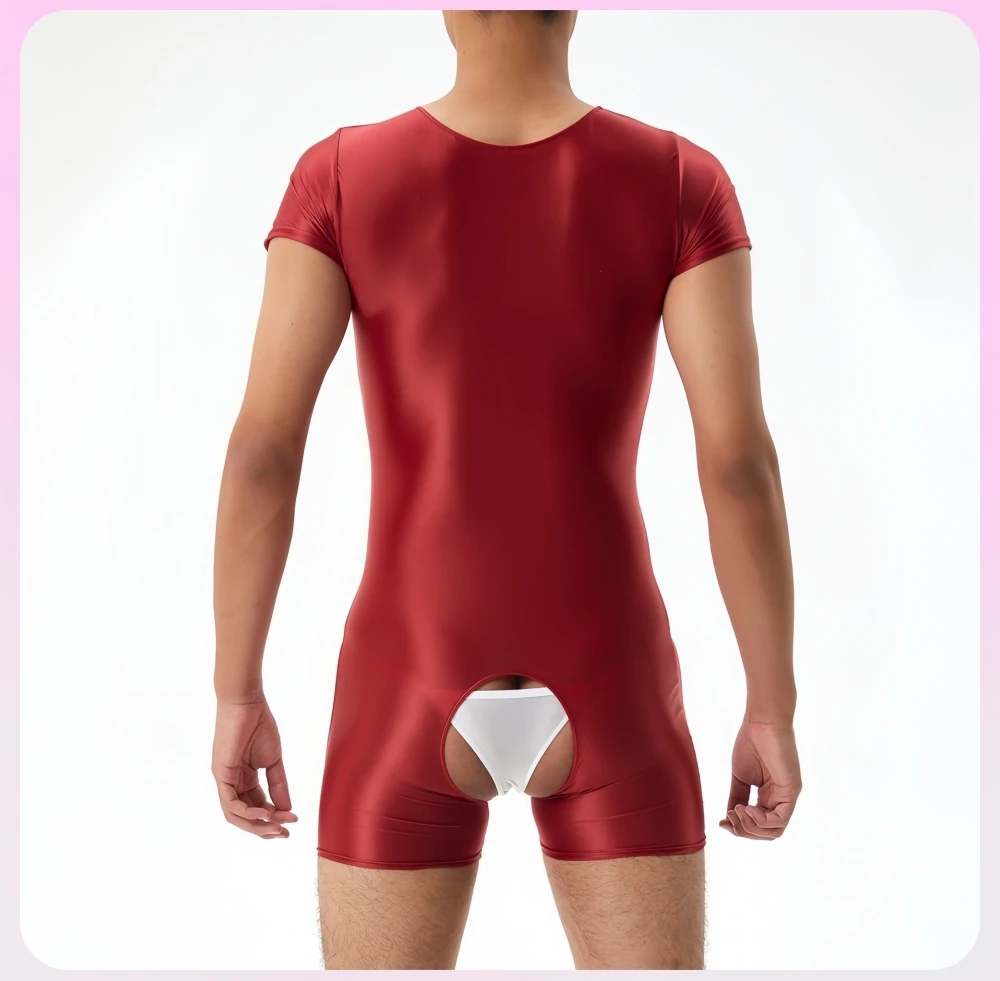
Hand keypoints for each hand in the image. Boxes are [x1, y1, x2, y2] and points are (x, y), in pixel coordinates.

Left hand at [212, 696, 297, 838]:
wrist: (247, 702)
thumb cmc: (259, 724)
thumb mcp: (273, 760)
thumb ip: (278, 785)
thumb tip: (286, 809)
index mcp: (244, 778)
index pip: (257, 806)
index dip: (273, 818)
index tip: (292, 823)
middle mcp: (231, 782)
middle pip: (245, 816)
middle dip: (265, 828)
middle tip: (285, 833)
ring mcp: (224, 779)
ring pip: (235, 815)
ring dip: (257, 825)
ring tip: (278, 826)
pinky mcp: (220, 773)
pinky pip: (229, 803)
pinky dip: (247, 812)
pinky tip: (265, 813)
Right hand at [720, 719, 800, 839]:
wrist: (761, 723)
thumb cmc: (751, 743)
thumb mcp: (740, 777)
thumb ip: (737, 797)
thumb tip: (729, 817)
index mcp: (769, 796)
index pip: (758, 825)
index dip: (740, 829)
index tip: (721, 822)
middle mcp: (780, 799)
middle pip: (767, 833)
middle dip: (744, 831)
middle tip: (729, 819)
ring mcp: (787, 796)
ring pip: (774, 831)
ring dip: (751, 827)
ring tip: (738, 811)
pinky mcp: (792, 791)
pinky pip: (780, 819)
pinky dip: (761, 820)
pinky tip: (747, 808)